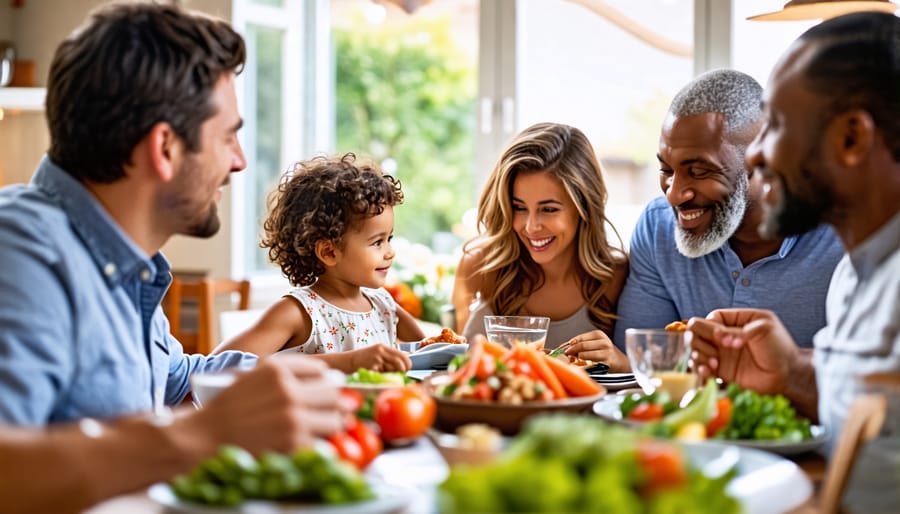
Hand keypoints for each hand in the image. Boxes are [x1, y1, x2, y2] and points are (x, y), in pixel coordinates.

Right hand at [192, 355, 344, 454]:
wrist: (203, 438)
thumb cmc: (227, 407)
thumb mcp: (253, 375)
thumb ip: (287, 372)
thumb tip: (326, 376)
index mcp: (277, 369)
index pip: (321, 371)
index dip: (324, 382)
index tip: (321, 390)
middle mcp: (288, 391)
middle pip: (334, 393)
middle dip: (333, 402)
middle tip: (327, 410)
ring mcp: (293, 419)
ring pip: (335, 420)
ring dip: (330, 424)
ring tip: (319, 427)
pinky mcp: (293, 444)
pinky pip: (321, 443)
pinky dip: (317, 445)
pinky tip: (306, 443)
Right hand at [350, 344, 411, 371]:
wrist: (347, 362)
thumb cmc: (363, 360)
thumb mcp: (377, 354)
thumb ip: (389, 357)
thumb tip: (404, 365)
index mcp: (383, 347)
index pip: (402, 354)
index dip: (407, 363)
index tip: (407, 369)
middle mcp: (380, 352)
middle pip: (399, 362)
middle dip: (402, 371)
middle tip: (401, 375)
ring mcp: (376, 360)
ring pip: (391, 370)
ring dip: (391, 375)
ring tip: (385, 375)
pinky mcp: (371, 368)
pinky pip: (382, 376)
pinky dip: (381, 378)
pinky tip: (376, 376)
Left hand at [564, 330, 630, 372]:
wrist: (619, 361)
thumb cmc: (603, 351)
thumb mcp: (595, 343)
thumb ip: (582, 343)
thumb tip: (564, 346)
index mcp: (599, 335)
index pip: (580, 338)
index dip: (571, 344)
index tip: (565, 348)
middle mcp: (604, 342)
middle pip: (582, 346)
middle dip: (572, 351)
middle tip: (567, 355)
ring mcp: (606, 353)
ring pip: (585, 355)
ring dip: (576, 358)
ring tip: (574, 360)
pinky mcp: (606, 364)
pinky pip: (590, 365)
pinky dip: (582, 366)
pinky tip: (581, 366)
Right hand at [688, 309, 797, 395]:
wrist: (788, 376)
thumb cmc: (781, 348)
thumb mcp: (764, 330)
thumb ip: (740, 330)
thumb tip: (718, 335)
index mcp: (736, 320)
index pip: (711, 318)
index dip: (711, 327)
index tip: (720, 337)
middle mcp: (725, 336)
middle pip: (697, 333)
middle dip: (698, 342)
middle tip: (714, 353)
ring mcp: (722, 353)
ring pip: (695, 350)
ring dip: (698, 356)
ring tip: (713, 365)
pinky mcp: (721, 371)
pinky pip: (702, 368)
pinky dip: (700, 370)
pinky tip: (708, 373)